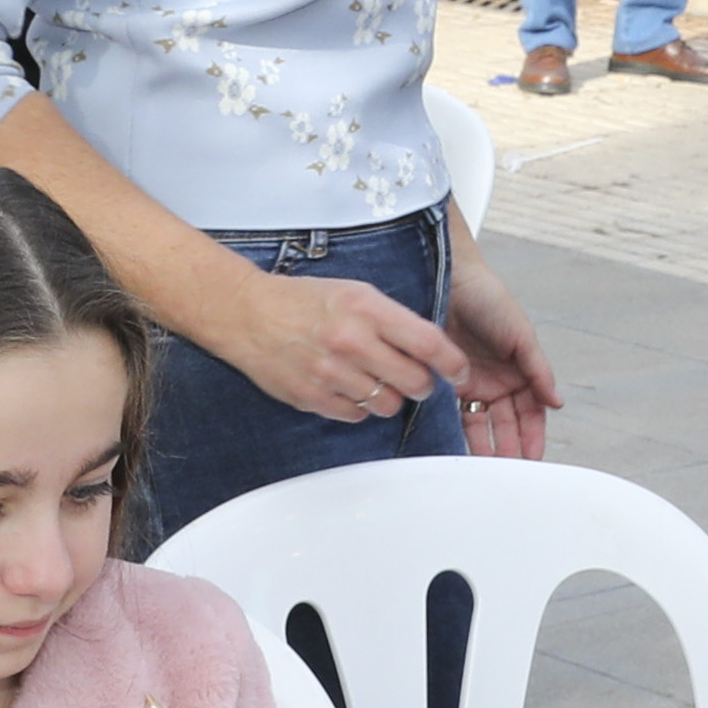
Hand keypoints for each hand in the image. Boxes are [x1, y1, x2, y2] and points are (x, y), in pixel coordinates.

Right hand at [199, 263, 466, 427]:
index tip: (459, 371)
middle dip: (423, 385)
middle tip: (419, 381)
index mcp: (367, 309)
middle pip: (414, 381)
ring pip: (387, 404)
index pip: (428, 343)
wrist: (247, 313)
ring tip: (376, 382)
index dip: (452, 363)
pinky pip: (356, 415)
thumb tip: (427, 347)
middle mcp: (351, 341)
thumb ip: (391, 319)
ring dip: (390, 398)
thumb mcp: (354, 292)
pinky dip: (359, 407)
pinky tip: (349, 389)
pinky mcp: (312, 397)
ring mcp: (331, 373)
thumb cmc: (301, 300)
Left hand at [440, 240, 561, 465]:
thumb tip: (558, 403)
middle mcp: (498, 380)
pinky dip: (461, 432)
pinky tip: (463, 450)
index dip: (533, 436)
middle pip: (508, 423)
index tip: (533, 459)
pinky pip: (456, 413)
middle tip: (509, 474)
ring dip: (486, 446)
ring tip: (487, 470)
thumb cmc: (489, 298)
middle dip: (510, 448)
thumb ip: (538, 370)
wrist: (448, 279)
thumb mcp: (521, 334)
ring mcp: (473, 382)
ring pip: (482, 424)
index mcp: (521, 370)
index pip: (532, 412)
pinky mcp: (447, 380)